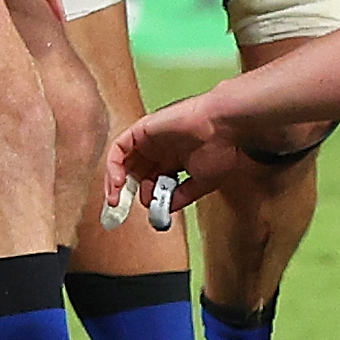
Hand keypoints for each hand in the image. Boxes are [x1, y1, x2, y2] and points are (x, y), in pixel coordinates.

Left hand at [101, 93, 252, 226]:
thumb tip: (163, 211)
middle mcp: (160, 149)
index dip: (145, 197)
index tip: (146, 212)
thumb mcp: (201, 183)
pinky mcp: (142, 129)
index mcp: (175, 160)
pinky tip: (119, 183)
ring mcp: (150, 139)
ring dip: (115, 182)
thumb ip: (181, 196)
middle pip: (134, 172)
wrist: (225, 127)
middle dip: (125, 192)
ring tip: (115, 201)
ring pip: (123, 161)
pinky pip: (119, 147)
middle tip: (120, 210)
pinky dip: (114, 165)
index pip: (151, 180)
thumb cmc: (221, 150)